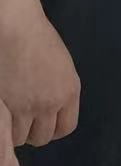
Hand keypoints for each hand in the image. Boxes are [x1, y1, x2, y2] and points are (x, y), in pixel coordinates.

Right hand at [0, 7, 79, 146]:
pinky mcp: (6, 108)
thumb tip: (52, 110)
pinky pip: (6, 133)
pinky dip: (3, 129)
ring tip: (10, 114)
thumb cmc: (36, 39)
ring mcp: (27, 106)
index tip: (42, 122)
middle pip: (43, 137)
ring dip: (14, 131)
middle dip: (32, 131)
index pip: (66, 128)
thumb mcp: (60, 66)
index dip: (52, 128)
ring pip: (21, 137)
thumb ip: (59, 90)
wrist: (14, 27)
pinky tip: (3, 114)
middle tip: (22, 119)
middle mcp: (51, 102)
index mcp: (70, 91)